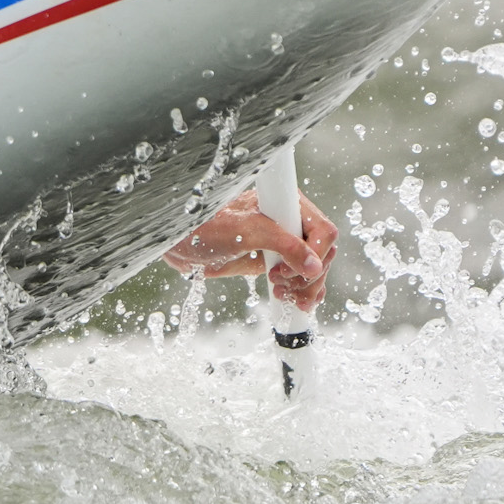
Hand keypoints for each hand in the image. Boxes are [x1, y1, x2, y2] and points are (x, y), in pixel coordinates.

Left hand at [161, 189, 338, 310]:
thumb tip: (314, 265)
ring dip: (307, 287)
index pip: (323, 230)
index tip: (292, 268)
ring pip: (316, 268)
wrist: (180, 244)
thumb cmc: (204, 227)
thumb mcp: (244, 232)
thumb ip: (282, 243)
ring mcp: (283, 243)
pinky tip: (292, 299)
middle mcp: (288, 221)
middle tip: (281, 282)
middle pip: (323, 252)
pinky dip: (303, 291)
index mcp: (284, 204)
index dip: (315, 254)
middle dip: (309, 275)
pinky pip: (303, 278)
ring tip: (283, 294)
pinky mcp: (275, 260)